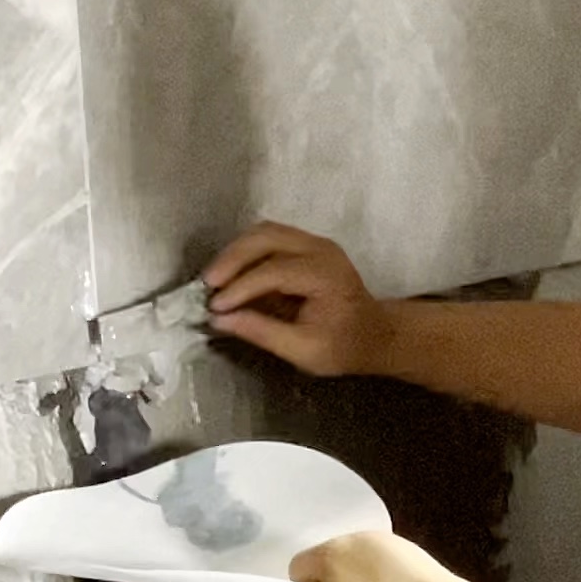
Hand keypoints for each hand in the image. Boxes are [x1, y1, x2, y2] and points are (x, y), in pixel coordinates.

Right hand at [202, 222, 395, 376]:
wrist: (374, 334)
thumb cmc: (342, 347)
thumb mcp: (303, 350)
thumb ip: (262, 332)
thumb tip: (219, 320)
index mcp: (326, 275)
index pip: (274, 270)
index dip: (241, 287)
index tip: (215, 306)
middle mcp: (321, 249)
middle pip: (266, 236)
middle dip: (232, 258)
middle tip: (207, 285)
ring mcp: (315, 242)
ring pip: (265, 231)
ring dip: (236, 251)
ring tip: (215, 279)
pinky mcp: (307, 244)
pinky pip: (270, 236)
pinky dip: (247, 250)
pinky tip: (232, 272)